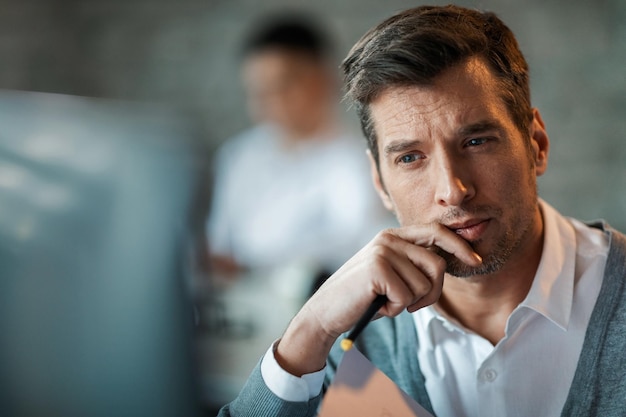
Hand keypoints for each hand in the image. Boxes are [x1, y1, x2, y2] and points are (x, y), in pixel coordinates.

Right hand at [274, 223, 481, 375]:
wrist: (328, 310)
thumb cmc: (364, 296)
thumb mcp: (392, 275)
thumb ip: (413, 263)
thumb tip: (448, 260)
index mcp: (393, 236)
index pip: (436, 232)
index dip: (459, 246)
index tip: (476, 261)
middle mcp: (389, 238)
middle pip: (437, 265)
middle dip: (432, 293)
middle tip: (413, 305)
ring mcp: (383, 251)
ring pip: (423, 285)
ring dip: (409, 303)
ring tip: (386, 302)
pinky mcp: (377, 268)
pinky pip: (406, 296)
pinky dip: (395, 309)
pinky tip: (378, 305)